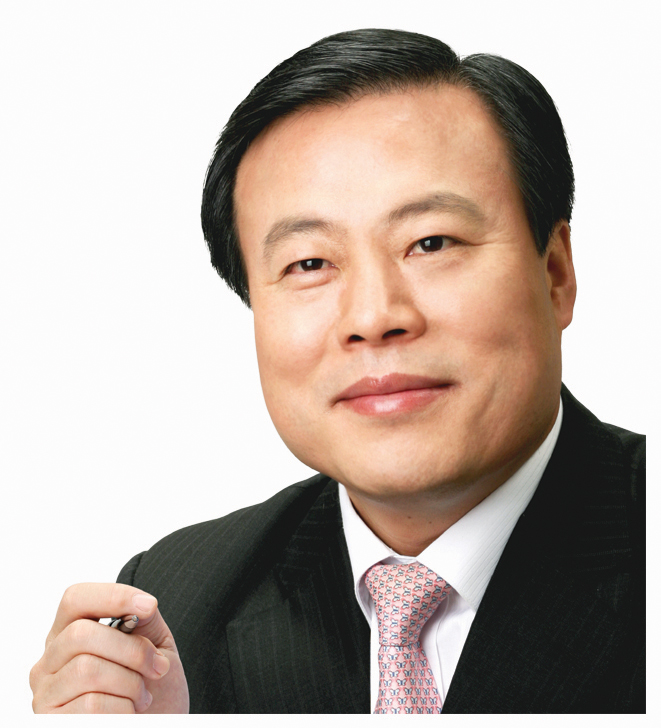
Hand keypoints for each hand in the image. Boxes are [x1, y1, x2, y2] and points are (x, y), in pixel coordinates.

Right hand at [30, 583, 188, 712]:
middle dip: (132, 649)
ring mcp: (45, 694)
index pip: (75, 598)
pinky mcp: (51, 722)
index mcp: (70, 632)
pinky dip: (123, 708)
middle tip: (158, 666)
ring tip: (142, 696)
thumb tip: (141, 606)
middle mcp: (49, 661)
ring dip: (130, 683)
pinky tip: (129, 713)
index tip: (149, 606)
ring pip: (86, 670)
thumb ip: (144, 620)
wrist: (157, 722)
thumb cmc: (153, 685)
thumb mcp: (155, 644)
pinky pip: (91, 705)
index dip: (113, 596)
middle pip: (80, 635)